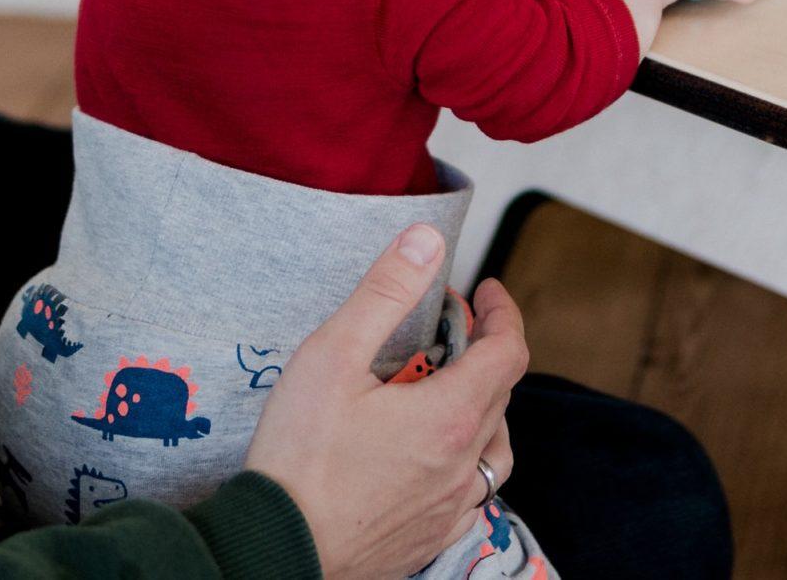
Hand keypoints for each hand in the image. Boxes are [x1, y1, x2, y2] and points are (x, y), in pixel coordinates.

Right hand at [245, 225, 526, 578]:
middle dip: (483, 348)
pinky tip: (440, 455)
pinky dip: (471, 461)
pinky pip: (476, 494)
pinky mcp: (432, 536)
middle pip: (502, 392)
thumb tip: (427, 240)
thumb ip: (385, 292)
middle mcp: (464, 463)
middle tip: (444, 327)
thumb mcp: (333, 354)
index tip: (485, 290)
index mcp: (451, 414)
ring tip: (450, 387)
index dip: (503, 312)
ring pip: (496, 447)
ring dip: (484, 406)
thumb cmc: (299, 454)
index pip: (509, 350)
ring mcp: (452, 506)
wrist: (277, 547)